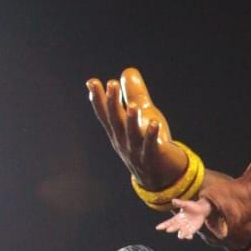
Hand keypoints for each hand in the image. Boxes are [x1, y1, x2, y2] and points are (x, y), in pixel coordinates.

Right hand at [87, 68, 188, 189]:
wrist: (158, 178)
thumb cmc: (147, 143)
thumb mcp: (138, 118)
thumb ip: (133, 95)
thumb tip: (126, 72)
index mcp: (117, 132)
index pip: (105, 113)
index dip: (98, 98)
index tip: (92, 82)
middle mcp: (123, 141)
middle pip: (115, 122)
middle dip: (112, 103)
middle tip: (110, 84)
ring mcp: (136, 151)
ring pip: (131, 134)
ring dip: (131, 120)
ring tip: (132, 106)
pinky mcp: (151, 157)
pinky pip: (150, 146)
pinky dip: (151, 135)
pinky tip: (154, 124)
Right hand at [156, 197, 211, 238]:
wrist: (202, 210)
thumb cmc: (192, 206)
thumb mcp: (186, 204)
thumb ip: (180, 203)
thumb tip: (173, 200)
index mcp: (176, 218)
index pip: (168, 222)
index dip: (163, 225)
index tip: (157, 228)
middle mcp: (180, 224)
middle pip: (174, 227)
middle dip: (171, 228)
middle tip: (168, 230)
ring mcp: (186, 228)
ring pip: (181, 233)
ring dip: (181, 234)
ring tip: (180, 236)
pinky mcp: (192, 230)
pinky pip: (189, 234)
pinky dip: (188, 236)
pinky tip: (189, 237)